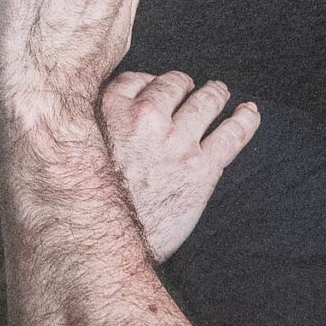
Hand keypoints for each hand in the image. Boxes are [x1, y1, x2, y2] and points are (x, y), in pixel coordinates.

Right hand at [100, 70, 260, 262]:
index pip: (134, 80)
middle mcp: (146, 119)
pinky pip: (232, 134)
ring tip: (219, 92)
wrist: (103, 245)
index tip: (153, 86)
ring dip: (215, 94)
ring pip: (206, 102)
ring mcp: (177, 143)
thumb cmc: (85, 202)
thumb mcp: (75, 151)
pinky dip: (245, 120)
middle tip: (189, 87)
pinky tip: (249, 112)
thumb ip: (89, 126)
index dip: (147, 82)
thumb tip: (99, 113)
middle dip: (182, 85)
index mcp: (110, 112)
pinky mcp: (201, 169)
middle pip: (172, 85)